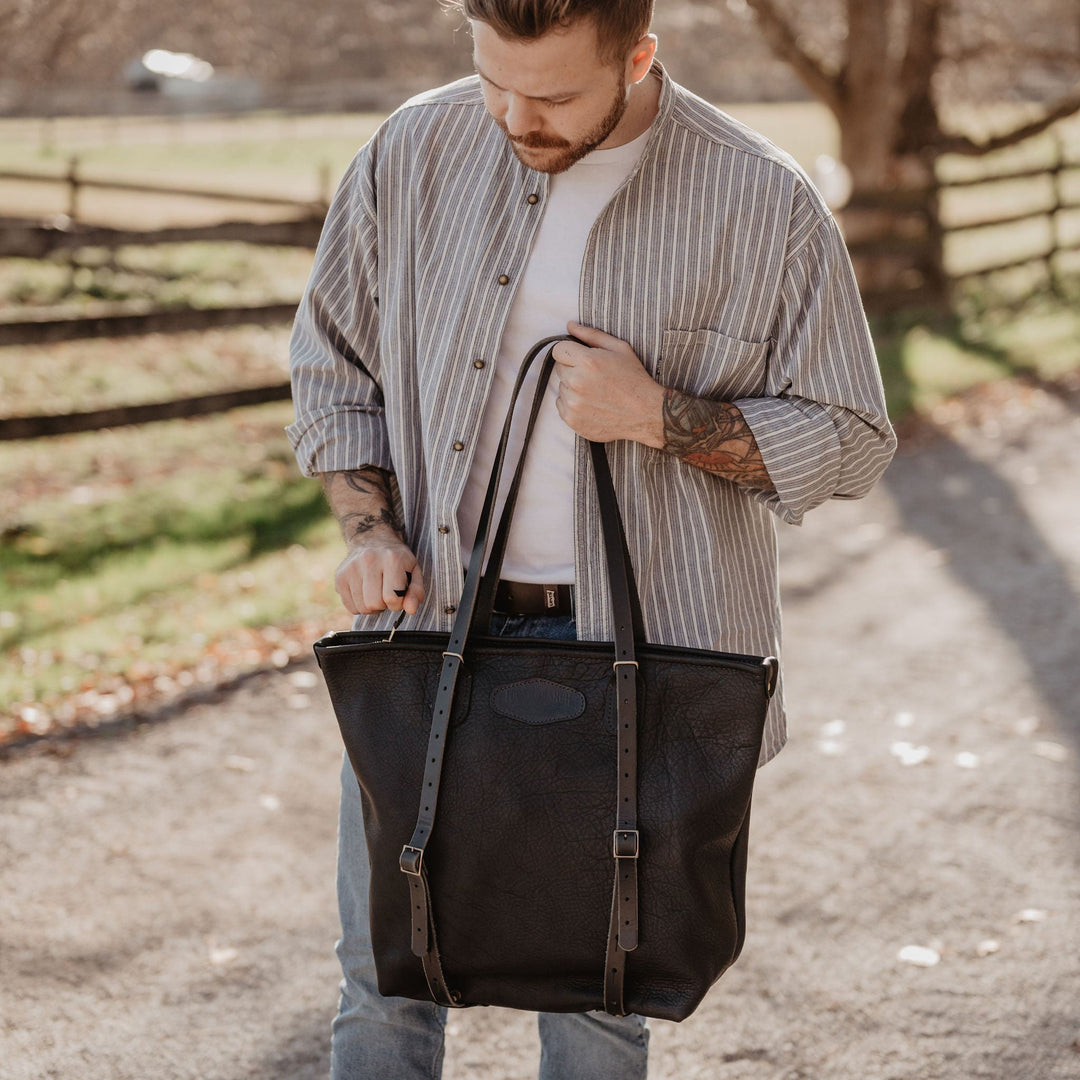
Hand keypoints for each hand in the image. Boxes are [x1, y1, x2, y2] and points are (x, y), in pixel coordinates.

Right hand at [334, 538, 424, 615]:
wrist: (372, 539)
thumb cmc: (397, 560)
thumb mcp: (414, 571)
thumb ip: (416, 592)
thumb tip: (410, 610)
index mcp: (391, 559)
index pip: (392, 597)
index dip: (398, 603)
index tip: (398, 595)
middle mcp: (368, 560)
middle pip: (374, 604)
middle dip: (383, 605)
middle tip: (386, 594)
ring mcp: (351, 568)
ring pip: (362, 607)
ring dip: (372, 607)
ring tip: (376, 593)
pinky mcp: (340, 576)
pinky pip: (350, 607)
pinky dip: (360, 606)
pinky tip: (365, 593)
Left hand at [552, 322, 664, 445]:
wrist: (645, 412)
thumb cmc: (634, 378)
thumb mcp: (619, 348)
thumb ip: (591, 335)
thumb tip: (570, 325)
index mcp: (587, 362)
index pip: (558, 350)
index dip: (570, 352)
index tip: (581, 358)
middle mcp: (577, 383)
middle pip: (559, 369)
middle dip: (573, 369)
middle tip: (593, 376)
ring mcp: (573, 404)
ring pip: (561, 388)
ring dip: (572, 387)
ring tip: (594, 391)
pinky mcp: (572, 420)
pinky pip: (561, 405)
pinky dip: (572, 404)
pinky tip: (591, 403)